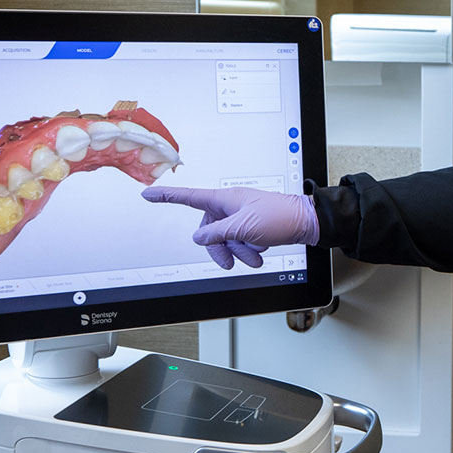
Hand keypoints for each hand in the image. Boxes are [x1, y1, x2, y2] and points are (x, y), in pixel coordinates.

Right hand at [140, 186, 319, 268]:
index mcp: (224, 199)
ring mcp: (239, 217)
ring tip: (255, 255)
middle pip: (209, 231)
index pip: (189, 196)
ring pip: (225, 241)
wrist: (305, 223)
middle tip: (233, 259)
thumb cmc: (278, 217)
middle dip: (222, 248)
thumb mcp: (243, 228)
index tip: (147, 193)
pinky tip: (260, 252)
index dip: (166, 196)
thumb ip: (217, 234)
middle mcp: (229, 206)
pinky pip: (239, 243)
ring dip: (239, 252)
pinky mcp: (249, 228)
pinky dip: (248, 251)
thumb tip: (198, 237)